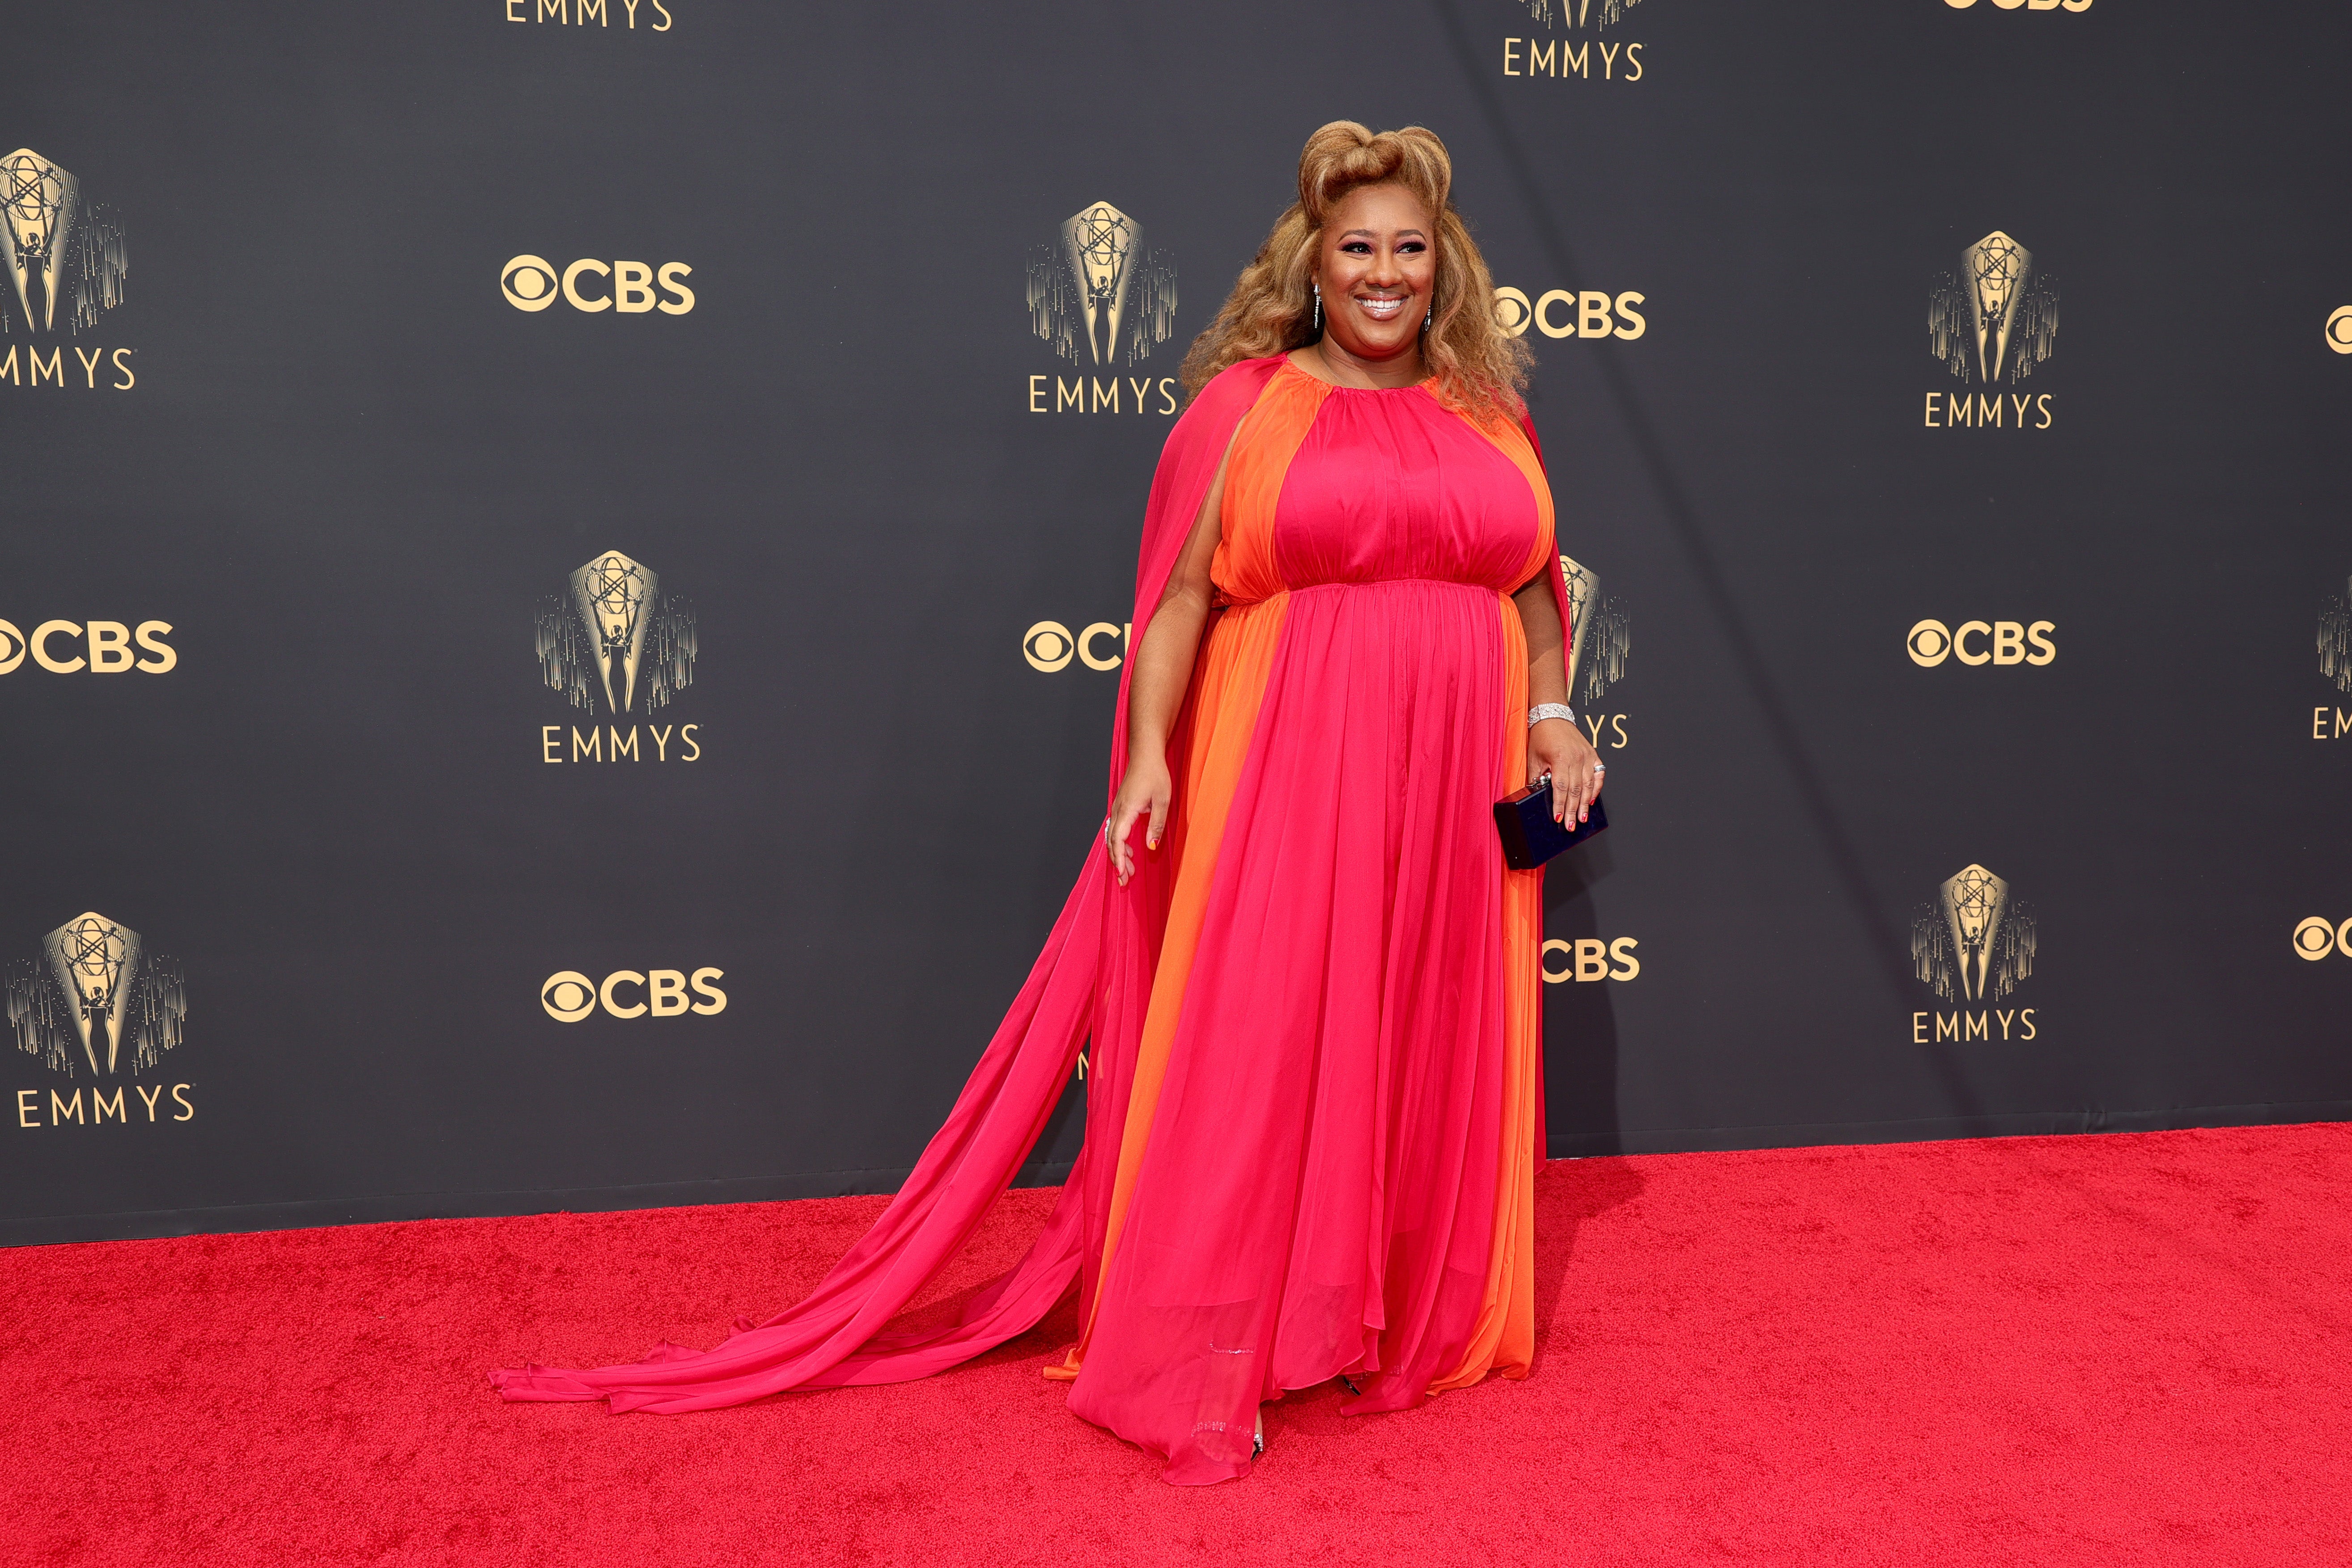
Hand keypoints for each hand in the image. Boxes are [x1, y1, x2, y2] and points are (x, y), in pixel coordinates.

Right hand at [1106, 751, 1171, 885]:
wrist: (1145, 755)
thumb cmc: (1155, 774)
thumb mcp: (1163, 801)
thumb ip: (1156, 825)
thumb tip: (1150, 847)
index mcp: (1127, 810)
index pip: (1118, 840)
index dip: (1119, 858)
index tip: (1122, 874)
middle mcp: (1118, 810)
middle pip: (1112, 842)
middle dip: (1117, 862)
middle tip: (1124, 880)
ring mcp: (1117, 808)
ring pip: (1112, 837)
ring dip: (1118, 854)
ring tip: (1127, 870)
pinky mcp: (1120, 806)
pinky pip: (1115, 829)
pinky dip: (1119, 843)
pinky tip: (1129, 850)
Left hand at [1528, 717, 1602, 825]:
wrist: (1553, 716)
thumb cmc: (1542, 736)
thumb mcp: (1534, 758)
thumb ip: (1537, 778)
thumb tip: (1538, 796)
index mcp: (1560, 758)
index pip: (1561, 788)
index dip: (1560, 805)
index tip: (1559, 819)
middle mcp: (1576, 757)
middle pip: (1576, 790)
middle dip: (1574, 810)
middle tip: (1572, 825)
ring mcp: (1587, 756)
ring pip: (1589, 785)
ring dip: (1586, 804)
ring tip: (1582, 818)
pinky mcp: (1593, 754)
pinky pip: (1599, 774)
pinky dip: (1597, 788)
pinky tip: (1592, 800)